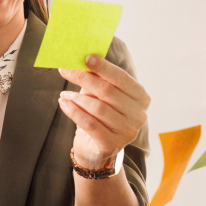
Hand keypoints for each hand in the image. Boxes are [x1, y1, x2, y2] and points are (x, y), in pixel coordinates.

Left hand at [58, 55, 149, 169]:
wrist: (96, 148)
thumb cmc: (101, 115)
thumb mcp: (103, 95)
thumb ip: (98, 78)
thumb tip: (79, 61)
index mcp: (141, 97)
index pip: (121, 78)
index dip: (103, 67)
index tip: (85, 57)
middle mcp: (139, 115)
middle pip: (107, 91)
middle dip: (83, 78)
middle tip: (65, 71)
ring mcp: (127, 131)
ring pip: (97, 108)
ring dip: (76, 98)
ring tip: (64, 94)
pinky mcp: (112, 144)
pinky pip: (89, 124)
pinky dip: (74, 112)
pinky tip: (64, 104)